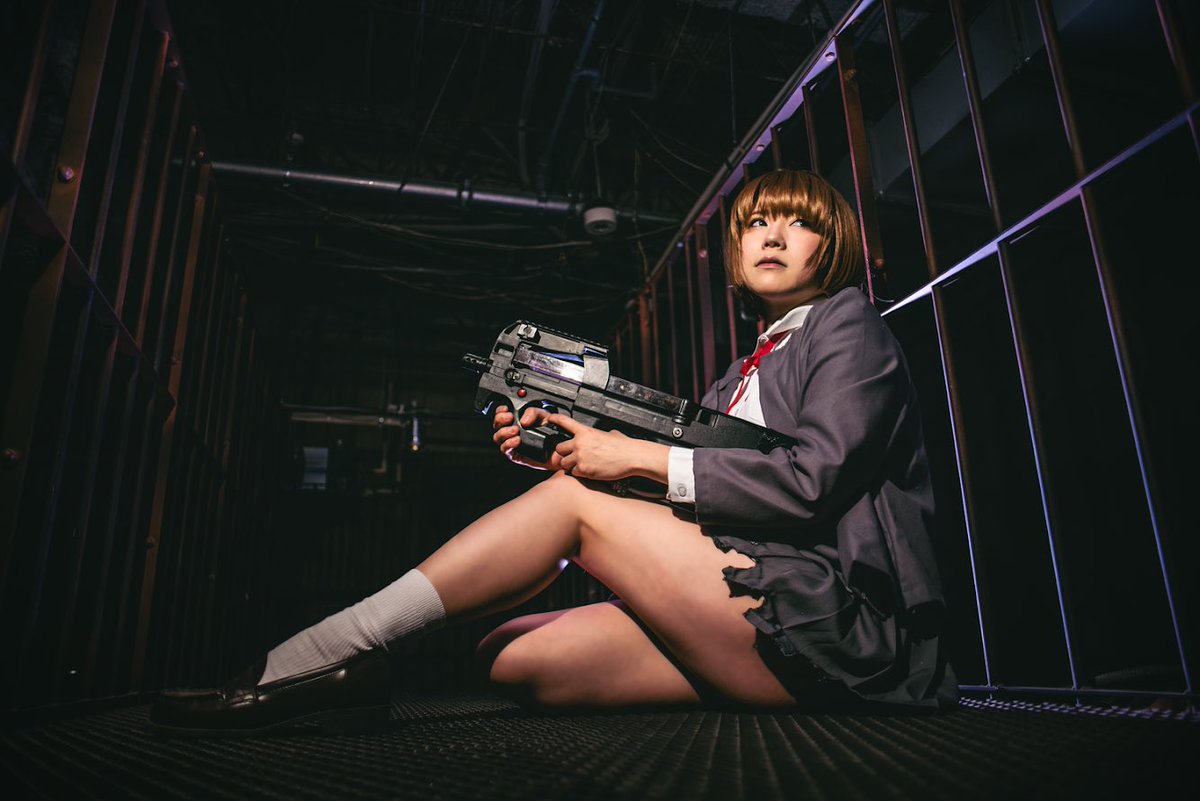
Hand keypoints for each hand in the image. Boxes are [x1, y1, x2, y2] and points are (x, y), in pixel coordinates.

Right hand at [491, 405, 556, 470]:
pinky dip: (509, 444)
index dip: (500, 411)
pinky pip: (505, 450)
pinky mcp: (515, 455)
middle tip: (510, 418)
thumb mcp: (544, 416)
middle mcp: (512, 432)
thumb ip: (533, 412)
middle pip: (497, 426)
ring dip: (504, 432)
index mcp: (517, 421)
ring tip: (515, 430)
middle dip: (500, 420)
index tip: (505, 409)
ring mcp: (512, 444)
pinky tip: (517, 440)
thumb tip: (523, 420)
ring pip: (498, 438)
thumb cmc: (552, 432)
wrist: (560, 448)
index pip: (502, 415)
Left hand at [546, 414, 667, 482]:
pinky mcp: (584, 470)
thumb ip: (598, 434)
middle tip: (572, 456)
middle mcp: (580, 443)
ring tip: (582, 465)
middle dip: (564, 453)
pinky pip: (573, 473)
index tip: (548, 419)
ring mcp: (581, 457)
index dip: (553, 419)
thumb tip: (602, 435)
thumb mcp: (609, 433)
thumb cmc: (623, 446)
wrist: (631, 456)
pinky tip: (588, 471)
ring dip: (570, 465)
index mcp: (585, 431)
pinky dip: (579, 473)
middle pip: (559, 449)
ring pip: (564, 463)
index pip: (564, 422)